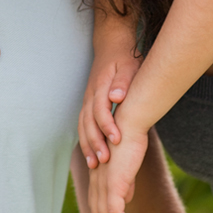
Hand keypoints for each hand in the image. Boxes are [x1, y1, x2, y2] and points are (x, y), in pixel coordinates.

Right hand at [78, 50, 142, 167]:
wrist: (111, 47)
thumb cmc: (125, 59)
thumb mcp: (129, 66)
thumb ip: (123, 82)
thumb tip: (116, 97)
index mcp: (100, 87)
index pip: (100, 110)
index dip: (107, 126)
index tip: (117, 140)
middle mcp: (90, 96)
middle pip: (88, 122)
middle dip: (95, 142)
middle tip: (104, 161)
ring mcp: (86, 101)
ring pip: (82, 126)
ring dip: (87, 145)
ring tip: (94, 165)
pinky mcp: (88, 106)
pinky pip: (83, 125)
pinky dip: (85, 141)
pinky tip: (91, 156)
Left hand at [87, 125, 149, 212]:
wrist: (129, 123)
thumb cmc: (130, 139)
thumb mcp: (126, 165)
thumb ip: (124, 183)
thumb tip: (126, 199)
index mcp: (97, 175)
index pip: (96, 204)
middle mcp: (96, 180)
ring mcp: (103, 182)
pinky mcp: (114, 183)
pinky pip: (115, 212)